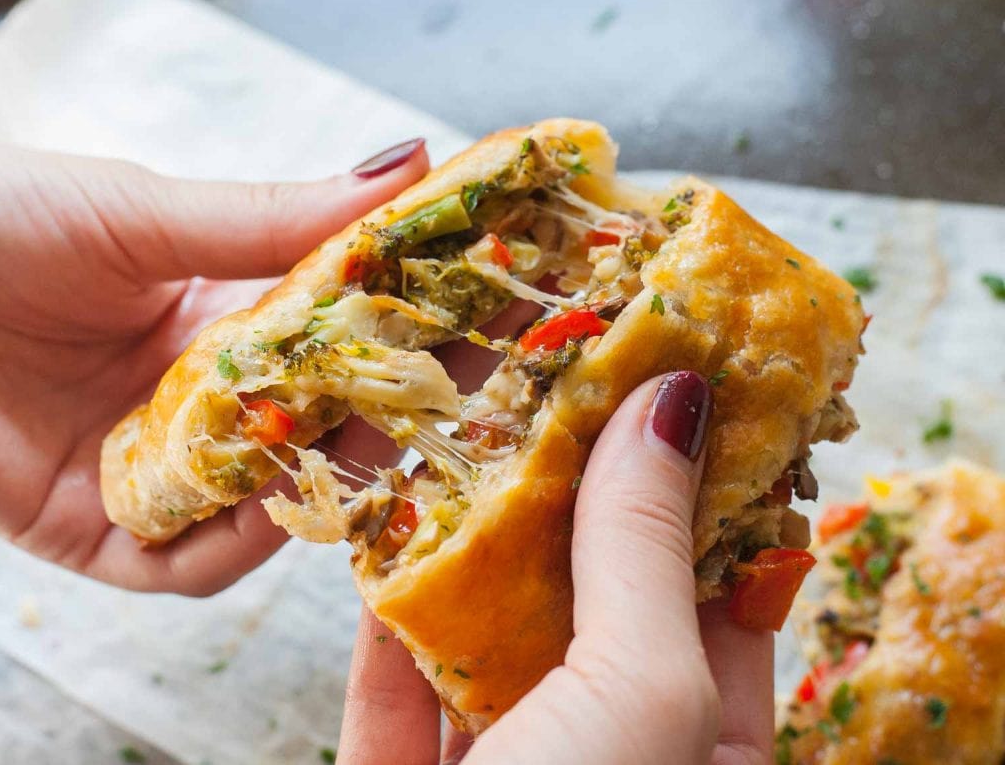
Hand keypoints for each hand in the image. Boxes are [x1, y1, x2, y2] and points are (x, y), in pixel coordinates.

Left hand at [0, 134, 428, 594]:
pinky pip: (180, 560)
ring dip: (317, 480)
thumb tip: (404, 168)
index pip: (330, 340)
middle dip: (383, 410)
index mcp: (205, 317)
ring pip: (257, 501)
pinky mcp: (85, 526)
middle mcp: (182, 398)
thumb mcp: (145, 211)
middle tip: (455, 386)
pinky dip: (230, 543)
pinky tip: (268, 501)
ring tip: (370, 440)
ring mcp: (139, 465)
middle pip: (307, 424)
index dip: (403, 330)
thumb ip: (274, 219)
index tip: (478, 310)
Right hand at [337, 372, 771, 764]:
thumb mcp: (642, 694)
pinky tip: (384, 530)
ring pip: (490, 637)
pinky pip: (395, 688)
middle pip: (595, 601)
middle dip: (573, 497)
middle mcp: (613, 754)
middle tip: (561, 382)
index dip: (705, 486)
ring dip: (470, 543)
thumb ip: (644, 552)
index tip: (680, 383)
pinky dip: (387, 613)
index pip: (725, 596)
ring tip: (467, 430)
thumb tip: (668, 403)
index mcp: (709, 750)